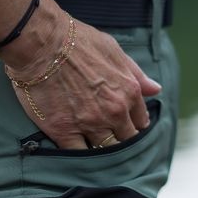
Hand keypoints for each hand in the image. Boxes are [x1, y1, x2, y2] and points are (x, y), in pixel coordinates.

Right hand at [0, 0, 161, 149]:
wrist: (41, 43)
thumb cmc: (77, 41)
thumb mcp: (113, 50)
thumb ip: (136, 73)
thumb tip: (156, 89)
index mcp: (129, 92)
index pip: (140, 122)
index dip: (133, 125)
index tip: (125, 126)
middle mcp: (114, 111)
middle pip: (126, 140)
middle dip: (120, 140)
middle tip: (109, 138)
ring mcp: (89, 124)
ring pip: (105, 150)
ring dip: (102, 150)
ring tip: (94, 147)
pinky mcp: (64, 132)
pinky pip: (78, 155)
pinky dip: (79, 156)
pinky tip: (77, 152)